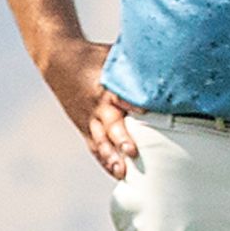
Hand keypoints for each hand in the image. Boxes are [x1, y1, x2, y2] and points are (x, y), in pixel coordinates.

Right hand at [33, 36, 135, 179]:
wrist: (59, 63)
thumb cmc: (96, 57)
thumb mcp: (115, 56)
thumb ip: (138, 65)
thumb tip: (170, 58)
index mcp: (107, 85)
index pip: (123, 96)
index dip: (135, 104)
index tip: (148, 112)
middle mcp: (98, 105)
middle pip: (111, 124)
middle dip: (121, 138)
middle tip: (133, 150)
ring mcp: (90, 120)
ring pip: (101, 141)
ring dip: (112, 157)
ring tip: (123, 172)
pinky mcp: (85, 128)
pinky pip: (96, 147)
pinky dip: (106, 161)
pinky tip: (118, 174)